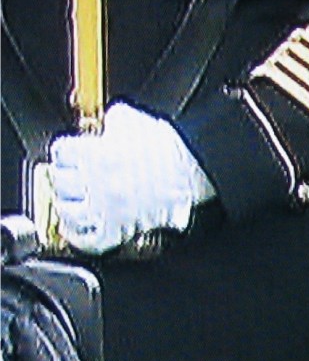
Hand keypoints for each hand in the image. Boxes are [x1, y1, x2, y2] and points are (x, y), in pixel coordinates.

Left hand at [49, 103, 214, 254]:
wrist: (195, 172)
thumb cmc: (169, 148)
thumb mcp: (134, 121)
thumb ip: (112, 121)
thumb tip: (108, 124)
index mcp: (95, 154)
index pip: (60, 153)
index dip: (67, 152)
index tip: (72, 154)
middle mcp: (96, 182)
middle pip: (60, 182)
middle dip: (66, 178)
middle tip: (74, 177)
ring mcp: (107, 208)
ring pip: (69, 213)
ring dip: (69, 207)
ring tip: (74, 202)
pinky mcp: (121, 229)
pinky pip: (90, 240)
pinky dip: (80, 237)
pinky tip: (79, 229)